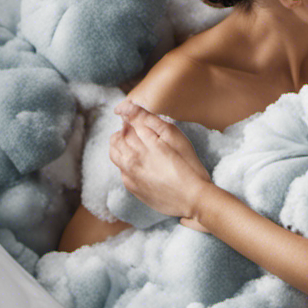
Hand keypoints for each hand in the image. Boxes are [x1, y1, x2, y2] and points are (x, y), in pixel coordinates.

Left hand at [109, 101, 211, 230]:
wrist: (192, 199)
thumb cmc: (189, 167)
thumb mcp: (175, 138)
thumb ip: (152, 121)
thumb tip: (130, 108)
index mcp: (144, 143)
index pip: (128, 122)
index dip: (129, 114)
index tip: (131, 113)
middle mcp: (132, 158)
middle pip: (118, 137)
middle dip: (124, 130)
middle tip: (135, 129)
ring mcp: (130, 174)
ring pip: (114, 153)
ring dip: (120, 145)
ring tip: (132, 144)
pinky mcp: (131, 187)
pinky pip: (121, 170)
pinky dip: (125, 162)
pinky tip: (139, 164)